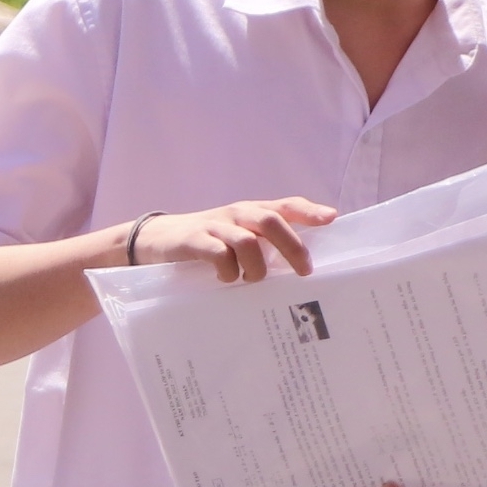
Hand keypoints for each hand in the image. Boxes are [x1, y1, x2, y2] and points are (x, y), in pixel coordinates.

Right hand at [130, 198, 338, 282]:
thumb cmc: (206, 243)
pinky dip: (228, 270)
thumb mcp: (237, 237)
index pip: (285, 205)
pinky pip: (218, 254)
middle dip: (292, 246)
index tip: (330, 220)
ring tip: (253, 280)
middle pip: (271, 220)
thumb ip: (265, 245)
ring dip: (257, 266)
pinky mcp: (193, 240)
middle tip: (303, 272)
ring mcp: (214, 226)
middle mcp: (236, 214)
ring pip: (247, 240)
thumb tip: (301, 267)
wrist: (156, 240)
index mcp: (251, 212)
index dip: (308, 211)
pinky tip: (226, 279)